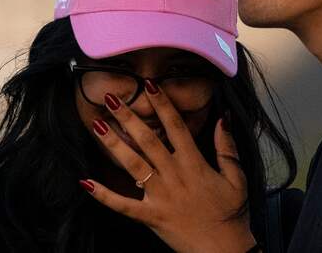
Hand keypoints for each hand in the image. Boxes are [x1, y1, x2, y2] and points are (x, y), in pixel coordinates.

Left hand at [80, 83, 256, 252]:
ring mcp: (160, 196)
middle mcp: (174, 175)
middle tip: (110, 98)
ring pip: (133, 165)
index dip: (162, 104)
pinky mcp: (151, 216)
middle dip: (128, 117)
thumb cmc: (231, 213)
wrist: (224, 250)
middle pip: (148, 140)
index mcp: (194, 163)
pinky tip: (85, 183)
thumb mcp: (236, 177)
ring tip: (96, 125)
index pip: (176, 127)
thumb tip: (223, 117)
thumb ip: (226, 146)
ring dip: (114, 145)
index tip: (149, 85)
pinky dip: (103, 195)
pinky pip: (123, 205)